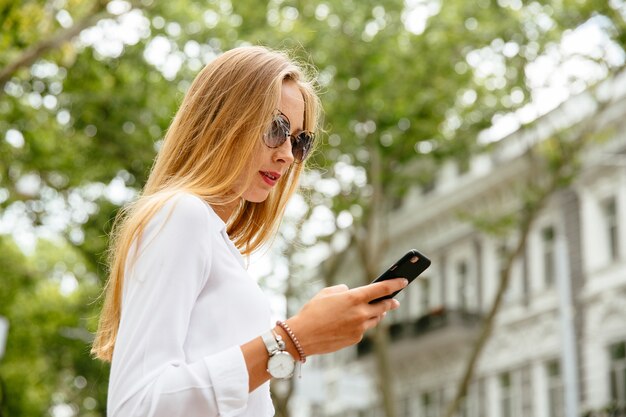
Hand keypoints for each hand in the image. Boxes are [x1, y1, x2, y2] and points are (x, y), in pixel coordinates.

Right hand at [285, 278, 406, 355]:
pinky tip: (354, 322)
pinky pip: (364, 329)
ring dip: (377, 314)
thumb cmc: (312, 311)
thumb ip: (343, 290)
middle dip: (390, 302)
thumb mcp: (327, 293)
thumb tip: (353, 292)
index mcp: (354, 297)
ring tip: (377, 310)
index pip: (382, 289)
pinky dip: (362, 324)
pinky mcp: (355, 338)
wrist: (302, 336)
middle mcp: (360, 313)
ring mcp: (359, 327)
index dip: (395, 284)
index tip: (404, 281)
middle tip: (394, 300)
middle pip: (384, 306)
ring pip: (376, 319)